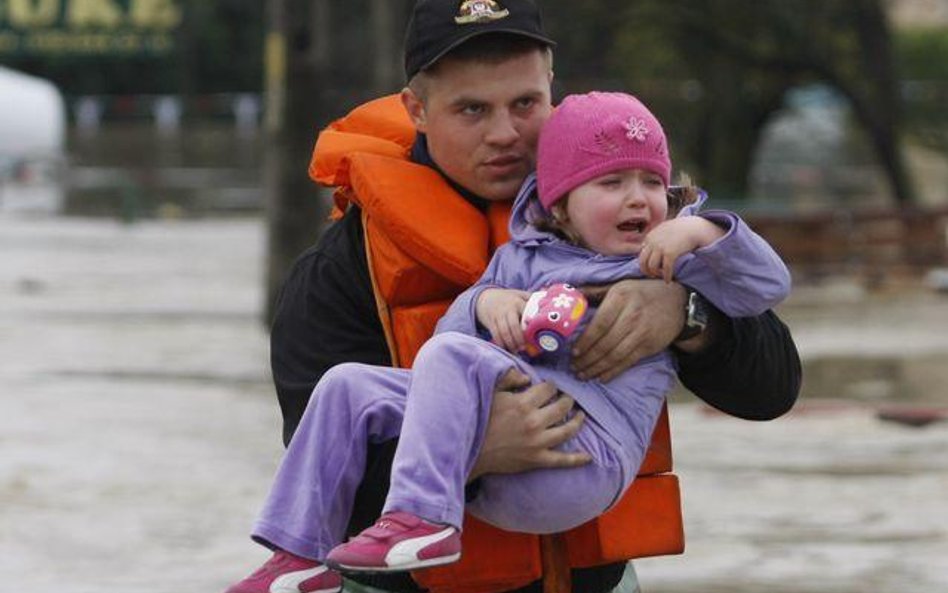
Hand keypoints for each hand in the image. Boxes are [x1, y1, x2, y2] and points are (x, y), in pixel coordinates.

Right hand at [469, 369, 590, 479]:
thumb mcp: (491, 393)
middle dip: (567, 400)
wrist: (471, 451)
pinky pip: (562, 460)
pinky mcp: (537, 460)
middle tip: (568, 398)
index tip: (551, 387)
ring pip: (567, 430)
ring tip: (580, 415)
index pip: (548, 389)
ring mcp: (538, 443)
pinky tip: (588, 457)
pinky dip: (577, 459)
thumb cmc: (480, 419)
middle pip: (562, 407)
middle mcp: (534, 422)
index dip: (552, 386)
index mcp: (523, 403)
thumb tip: (527, 376)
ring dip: (577, 421)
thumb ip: (509, 379)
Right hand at [475, 288, 529, 352]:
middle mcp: (508, 308)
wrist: (487, 297)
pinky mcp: (491, 321)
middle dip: (519, 338)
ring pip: (504, 331)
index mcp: (518, 302)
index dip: (530, 325)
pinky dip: (501, 343)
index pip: (526, 313)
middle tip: (523, 348)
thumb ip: (531, 299)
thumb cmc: (508, 298)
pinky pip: (495, 334)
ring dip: (510, 343)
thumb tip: (549, 304)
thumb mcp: (520, 294)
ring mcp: (498, 315)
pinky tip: (506, 348)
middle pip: (514, 325)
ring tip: (516, 350)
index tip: (534, 335)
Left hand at [573, 279, 686, 381]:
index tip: (574, 352)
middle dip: (587, 359)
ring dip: (596, 368)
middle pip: (605, 343)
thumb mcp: (620, 285)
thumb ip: (595, 290)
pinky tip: (601, 376)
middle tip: (574, 367)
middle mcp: (632, 315)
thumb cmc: (642, 293)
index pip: (599, 324)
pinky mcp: (649, 346)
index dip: (586, 341)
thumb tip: (572, 291)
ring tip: (583, 374)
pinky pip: (627, 362)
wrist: (677, 302)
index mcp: (620, 297)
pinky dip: (613, 371)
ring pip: (615, 355)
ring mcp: (642, 332)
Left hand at [639, 218, 724, 281]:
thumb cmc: (680, 229)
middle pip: (642, 262)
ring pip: (652, 267)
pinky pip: (665, 268)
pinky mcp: (670, 252)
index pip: (641, 254)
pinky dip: (666, 276)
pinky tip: (668, 280)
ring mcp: (660, 247)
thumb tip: (647, 247)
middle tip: (654, 276)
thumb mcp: (664, 230)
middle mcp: (652, 242)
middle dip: (646, 271)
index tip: (652, 268)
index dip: (646, 263)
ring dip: (656, 274)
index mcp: (650, 237)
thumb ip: (655, 238)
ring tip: (663, 276)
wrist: (693, 227)